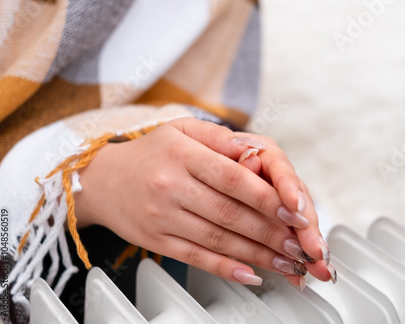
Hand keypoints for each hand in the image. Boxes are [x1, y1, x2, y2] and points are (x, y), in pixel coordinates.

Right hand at [74, 118, 332, 284]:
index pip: (234, 178)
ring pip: (218, 239)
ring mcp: (163, 218)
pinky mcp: (157, 242)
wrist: (104, 180)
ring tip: (288, 263)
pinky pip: (196, 257)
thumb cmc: (150, 153)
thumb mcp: (181, 130)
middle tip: (300, 246)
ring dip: (258, 255)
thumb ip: (219, 138)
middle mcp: (171, 186)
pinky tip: (251, 275)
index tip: (295, 212)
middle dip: (271, 232)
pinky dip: (226, 269)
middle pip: (230, 213)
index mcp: (182, 155)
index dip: (268, 197)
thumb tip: (256, 152)